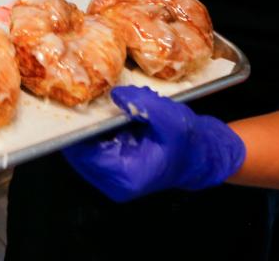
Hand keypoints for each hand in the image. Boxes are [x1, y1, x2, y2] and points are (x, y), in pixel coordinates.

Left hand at [62, 86, 244, 201]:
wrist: (201, 156)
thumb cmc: (188, 141)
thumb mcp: (172, 119)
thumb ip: (145, 105)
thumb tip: (115, 95)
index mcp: (125, 176)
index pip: (83, 152)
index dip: (77, 127)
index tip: (77, 102)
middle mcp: (113, 183)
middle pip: (77, 150)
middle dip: (83, 124)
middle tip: (89, 98)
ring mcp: (110, 178)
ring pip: (83, 147)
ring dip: (90, 126)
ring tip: (104, 106)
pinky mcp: (111, 169)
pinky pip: (93, 146)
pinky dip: (97, 130)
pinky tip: (111, 115)